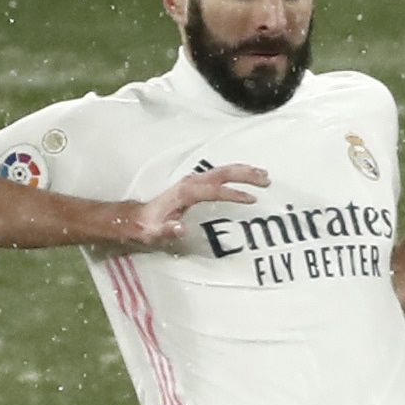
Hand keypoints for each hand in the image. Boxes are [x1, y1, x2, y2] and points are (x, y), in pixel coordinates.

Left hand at [128, 163, 267, 247]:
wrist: (138, 218)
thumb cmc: (147, 227)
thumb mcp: (154, 233)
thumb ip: (167, 230)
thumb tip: (181, 228)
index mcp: (184, 193)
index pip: (214, 190)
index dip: (233, 194)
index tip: (251, 200)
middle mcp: (190, 183)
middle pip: (222, 173)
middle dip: (245, 175)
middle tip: (266, 180)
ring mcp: (193, 181)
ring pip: (223, 171)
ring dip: (244, 171)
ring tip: (265, 176)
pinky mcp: (196, 184)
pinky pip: (220, 175)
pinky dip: (236, 173)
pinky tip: (248, 177)